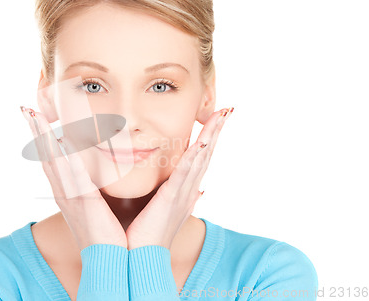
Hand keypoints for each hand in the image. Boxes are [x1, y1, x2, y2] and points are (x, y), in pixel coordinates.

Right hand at [21, 106, 126, 249]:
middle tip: (27, 110)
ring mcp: (70, 197)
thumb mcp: (100, 206)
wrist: (110, 260)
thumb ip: (97, 188)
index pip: (52, 160)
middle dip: (36, 133)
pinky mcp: (82, 202)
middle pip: (46, 157)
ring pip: (52, 161)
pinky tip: (58, 138)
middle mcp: (64, 193)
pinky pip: (71, 173)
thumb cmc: (109, 233)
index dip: (43, 140)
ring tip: (33, 116)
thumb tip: (103, 173)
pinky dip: (63, 156)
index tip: (37, 118)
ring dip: (42, 138)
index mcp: (69, 193)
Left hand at [125, 107, 233, 249]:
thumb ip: (174, 194)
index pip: (200, 159)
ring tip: (222, 115)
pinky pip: (187, 173)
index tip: (216, 118)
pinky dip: (197, 156)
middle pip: (206, 154)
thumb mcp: (162, 208)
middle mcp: (189, 190)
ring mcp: (183, 193)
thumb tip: (197, 190)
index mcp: (184, 190)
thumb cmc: (146, 233)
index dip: (210, 139)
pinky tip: (203, 141)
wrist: (141, 257)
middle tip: (227, 110)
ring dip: (212, 136)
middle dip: (216, 131)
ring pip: (201, 158)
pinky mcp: (173, 198)